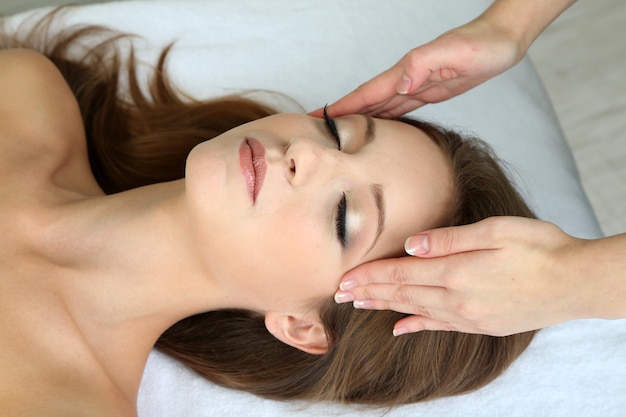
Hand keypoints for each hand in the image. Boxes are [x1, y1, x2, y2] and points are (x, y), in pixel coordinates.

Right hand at [311, 18, 523, 117]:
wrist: (502, 41)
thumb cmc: (483, 45)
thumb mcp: (455, 53)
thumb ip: (424, 64)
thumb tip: (400, 85)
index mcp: (407, 72)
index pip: (367, 92)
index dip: (343, 106)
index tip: (317, 117)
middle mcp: (406, 79)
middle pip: (366, 101)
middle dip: (342, 115)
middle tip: (318, 131)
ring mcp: (416, 86)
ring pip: (380, 106)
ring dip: (359, 119)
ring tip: (339, 133)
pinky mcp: (428, 92)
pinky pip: (398, 108)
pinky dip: (383, 118)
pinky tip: (376, 126)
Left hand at [335, 217, 588, 335]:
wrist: (576, 283)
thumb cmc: (539, 248)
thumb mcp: (495, 231)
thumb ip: (448, 239)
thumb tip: (411, 245)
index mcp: (456, 272)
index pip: (400, 274)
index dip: (369, 275)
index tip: (344, 277)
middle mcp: (456, 299)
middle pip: (401, 294)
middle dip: (367, 292)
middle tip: (339, 293)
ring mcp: (468, 316)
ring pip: (414, 311)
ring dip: (383, 307)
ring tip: (358, 305)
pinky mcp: (480, 325)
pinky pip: (438, 326)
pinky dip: (414, 326)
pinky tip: (398, 329)